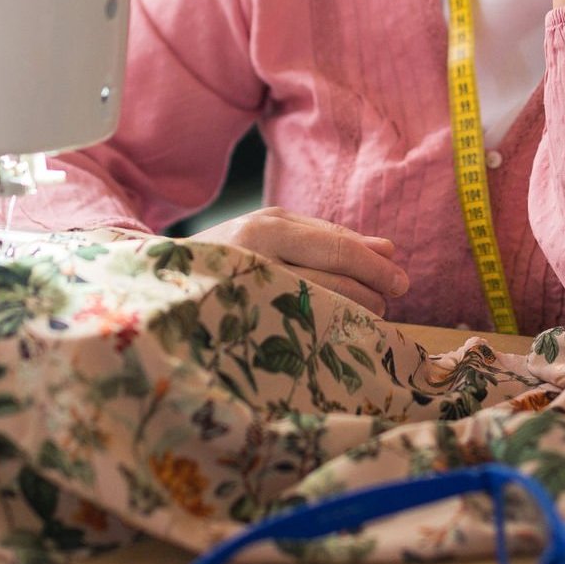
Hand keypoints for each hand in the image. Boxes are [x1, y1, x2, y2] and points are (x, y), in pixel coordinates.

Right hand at [189, 206, 411, 315]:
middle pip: (333, 279)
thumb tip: (390, 250)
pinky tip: (334, 337)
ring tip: (362, 319)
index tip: (401, 283)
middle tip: (384, 304)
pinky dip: (325, 333)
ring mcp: (246, 293)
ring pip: (319, 308)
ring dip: (352, 316)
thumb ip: (331, 238)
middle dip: (370, 294)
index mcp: (268, 226)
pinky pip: (296, 333)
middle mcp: (256, 256)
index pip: (338, 247)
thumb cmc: (234, 253)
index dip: (376, 268)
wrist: (162, 278)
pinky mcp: (238, 327)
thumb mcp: (277, 232)